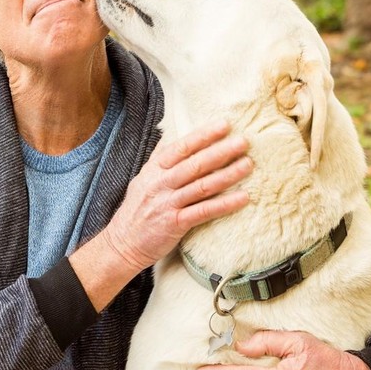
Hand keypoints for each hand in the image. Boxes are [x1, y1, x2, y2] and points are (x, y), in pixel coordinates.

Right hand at [102, 120, 251, 269]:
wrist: (122, 243)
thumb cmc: (136, 210)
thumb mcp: (143, 179)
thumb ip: (159, 159)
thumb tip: (174, 136)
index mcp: (154, 170)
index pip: (181, 147)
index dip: (203, 136)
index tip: (224, 125)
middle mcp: (161, 184)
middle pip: (195, 165)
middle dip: (221, 152)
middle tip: (243, 142)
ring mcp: (168, 204)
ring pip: (202, 186)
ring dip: (228, 175)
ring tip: (248, 165)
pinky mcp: (175, 224)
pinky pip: (204, 212)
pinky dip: (224, 204)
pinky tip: (243, 198)